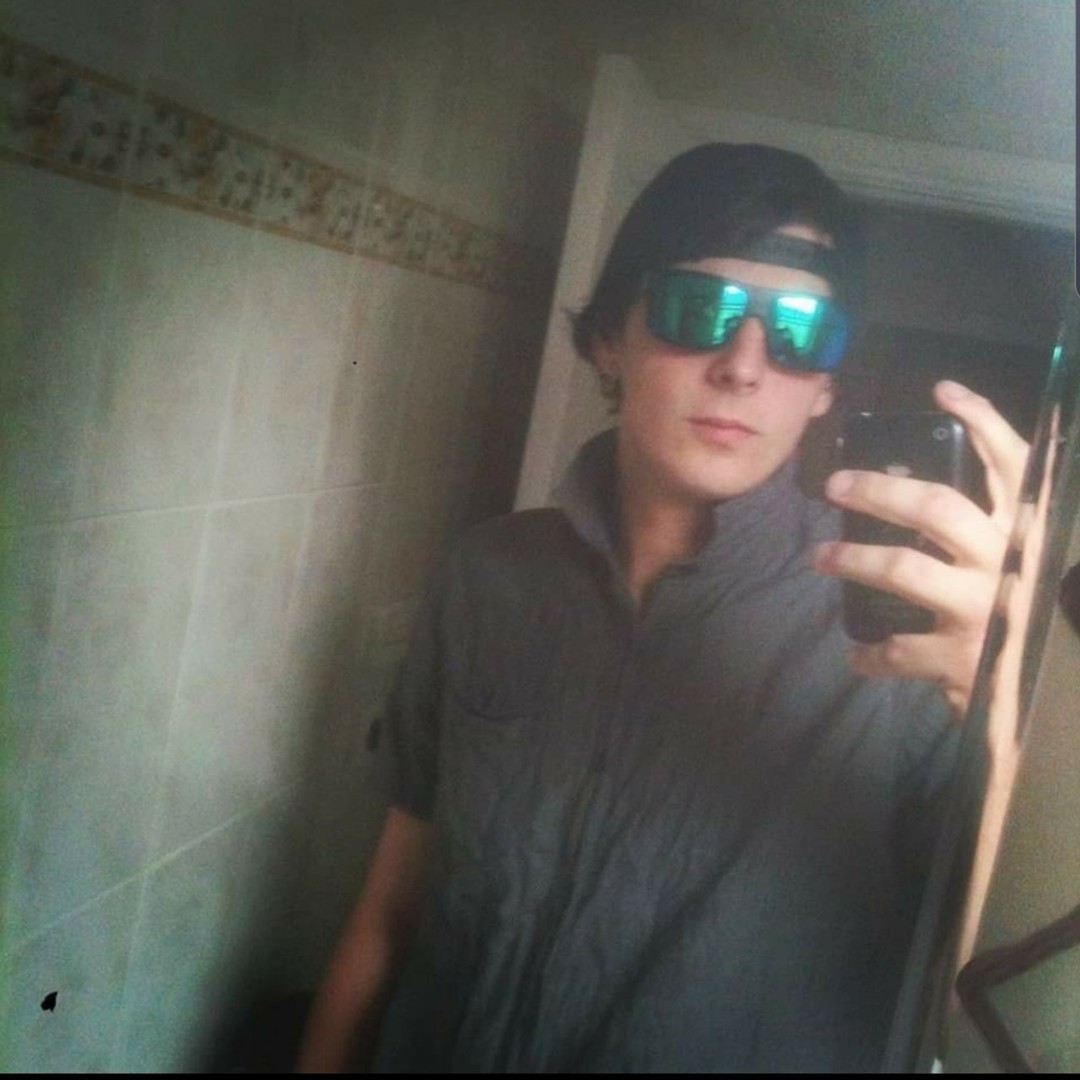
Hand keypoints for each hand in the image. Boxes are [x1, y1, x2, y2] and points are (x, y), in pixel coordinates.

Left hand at [811, 380, 1029, 717]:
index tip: (943, 391)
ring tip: (821, 558)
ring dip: (853, 560)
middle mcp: (1014, 562)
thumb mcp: (1035, 570)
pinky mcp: (964, 658)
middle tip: (836, 485)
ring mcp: (987, 609)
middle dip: (878, 491)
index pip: (1014, 464)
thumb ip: (1002, 535)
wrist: (1064, 705)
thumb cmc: (1042, 630)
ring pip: (902, 567)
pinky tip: (858, 656)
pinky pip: (897, 646)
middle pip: (936, 506)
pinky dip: (871, 652)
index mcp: (1033, 533)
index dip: (981, 420)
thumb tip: (937, 503)